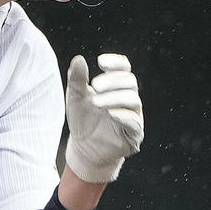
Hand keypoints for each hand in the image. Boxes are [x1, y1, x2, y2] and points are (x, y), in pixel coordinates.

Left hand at [64, 52, 143, 184]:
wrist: (84, 149)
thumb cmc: (83, 120)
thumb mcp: (76, 99)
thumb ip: (77, 80)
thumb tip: (78, 59)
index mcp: (116, 88)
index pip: (124, 69)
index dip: (116, 63)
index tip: (101, 62)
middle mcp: (128, 100)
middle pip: (129, 82)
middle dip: (112, 81)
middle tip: (95, 86)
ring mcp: (134, 116)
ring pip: (132, 100)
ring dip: (114, 98)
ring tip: (96, 102)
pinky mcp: (134, 134)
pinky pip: (134, 122)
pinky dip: (122, 115)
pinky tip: (109, 113)